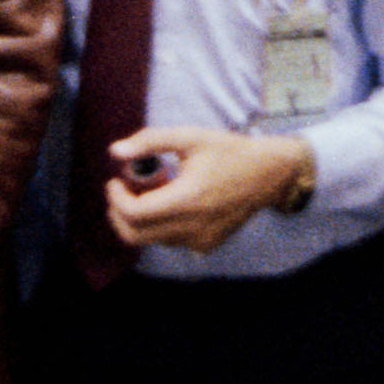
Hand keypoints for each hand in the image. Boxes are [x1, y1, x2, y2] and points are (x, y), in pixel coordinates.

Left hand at [105, 128, 314, 256]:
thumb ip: (150, 141)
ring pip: (151, 239)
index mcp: (187, 199)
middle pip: (135, 235)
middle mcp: (192, 226)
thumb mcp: (190, 137)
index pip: (134, 213)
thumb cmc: (229, 151)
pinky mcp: (206, 246)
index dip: (116, 199)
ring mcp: (199, 241)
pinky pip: (170, 240)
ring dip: (141, 218)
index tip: (115, 181)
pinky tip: (174, 202)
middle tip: (123, 191)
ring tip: (156, 190)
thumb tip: (115, 151)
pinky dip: (161, 225)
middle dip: (119, 214)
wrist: (268, 175)